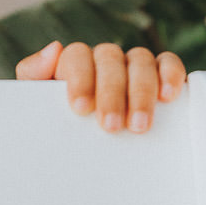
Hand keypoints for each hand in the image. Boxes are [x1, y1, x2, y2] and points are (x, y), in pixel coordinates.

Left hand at [15, 41, 185, 132]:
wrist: (77, 156)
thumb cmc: (59, 127)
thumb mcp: (38, 106)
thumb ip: (34, 75)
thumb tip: (54, 47)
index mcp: (73, 63)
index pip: (77, 56)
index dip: (80, 79)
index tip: (80, 108)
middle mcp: (104, 59)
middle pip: (110, 60)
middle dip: (111, 93)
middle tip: (110, 126)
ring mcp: (133, 65)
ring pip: (140, 61)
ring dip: (141, 91)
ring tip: (139, 126)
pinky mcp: (160, 75)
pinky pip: (168, 63)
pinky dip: (170, 74)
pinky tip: (169, 96)